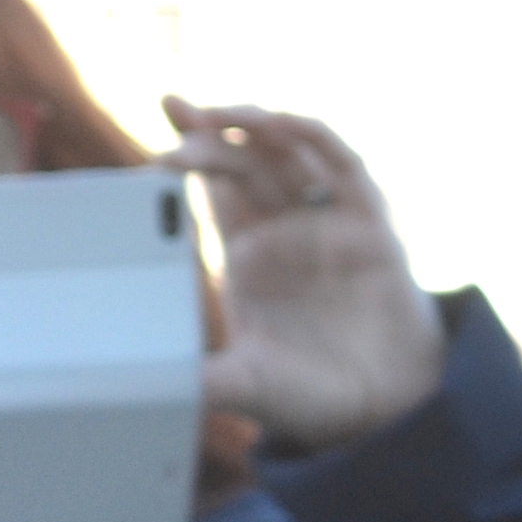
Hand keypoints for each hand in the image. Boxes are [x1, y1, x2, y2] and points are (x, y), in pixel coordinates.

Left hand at [163, 97, 442, 452]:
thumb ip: (197, 381)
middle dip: (207, 134)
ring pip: (285, 151)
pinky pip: (342, 165)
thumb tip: (139, 390)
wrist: (382, 407)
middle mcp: (283, 226)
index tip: (153, 144)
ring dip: (253, 124)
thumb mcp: (243, 385)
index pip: (210, 189)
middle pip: (240, 160)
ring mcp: (325, 217)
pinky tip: (283, 125)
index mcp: (247, 253)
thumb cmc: (307, 393)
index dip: (185, 155)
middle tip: (176, 119)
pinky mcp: (368, 220)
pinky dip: (314, 139)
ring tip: (218, 114)